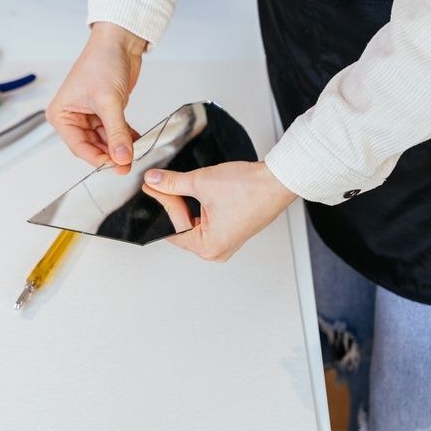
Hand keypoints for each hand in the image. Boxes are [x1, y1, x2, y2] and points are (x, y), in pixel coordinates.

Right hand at [47, 22, 146, 170]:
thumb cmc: (102, 61)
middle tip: (128, 164)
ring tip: (135, 152)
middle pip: (92, 146)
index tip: (116, 166)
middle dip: (111, 154)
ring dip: (119, 147)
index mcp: (61, 115)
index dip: (98, 159)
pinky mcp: (105, 111)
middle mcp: (72, 117)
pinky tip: (136, 142)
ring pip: (105, 141)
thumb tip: (121, 157)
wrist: (119, 41)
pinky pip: (114, 131)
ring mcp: (89, 115)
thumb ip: (116, 132)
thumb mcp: (108, 101)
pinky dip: (125, 138)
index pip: (79, 147)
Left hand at [143, 161, 296, 261]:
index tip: (152, 185)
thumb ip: (172, 182)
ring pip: (193, 223)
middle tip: (164, 183)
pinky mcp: (231, 231)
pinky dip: (199, 207)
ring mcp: (226, 242)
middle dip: (172, 204)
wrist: (278, 180)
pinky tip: (199, 192)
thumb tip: (154, 180)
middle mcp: (217, 250)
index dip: (162, 202)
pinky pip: (206, 221)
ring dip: (186, 204)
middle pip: (180, 227)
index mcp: (208, 247)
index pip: (172, 226)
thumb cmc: (251, 188)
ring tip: (183, 186)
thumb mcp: (201, 182)